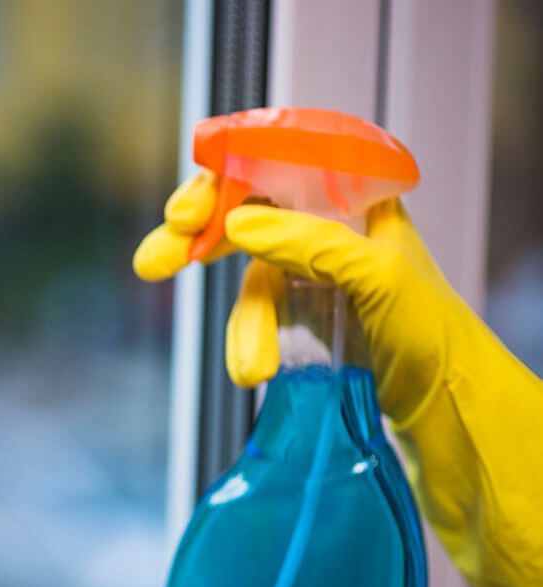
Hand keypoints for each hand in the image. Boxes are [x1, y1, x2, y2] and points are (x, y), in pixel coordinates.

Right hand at [134, 169, 458, 424]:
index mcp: (356, 196)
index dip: (225, 176)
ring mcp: (312, 270)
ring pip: (248, 275)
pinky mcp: (303, 315)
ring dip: (240, 320)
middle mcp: (329, 225)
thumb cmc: (434, 333)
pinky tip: (250, 370)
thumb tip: (238, 227)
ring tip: (250, 367)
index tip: (189, 210)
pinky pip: (257, 317)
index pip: (277, 161)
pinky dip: (247, 341)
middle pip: (246, 211)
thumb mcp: (378, 275)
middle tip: (153, 262)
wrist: (449, 408)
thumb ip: (310, 243)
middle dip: (196, 239)